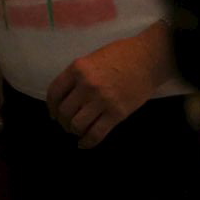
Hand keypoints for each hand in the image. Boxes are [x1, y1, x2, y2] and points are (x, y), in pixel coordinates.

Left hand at [44, 26, 172, 148]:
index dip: (51, 106)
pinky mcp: (117, 114)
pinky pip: (96, 134)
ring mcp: (102, 100)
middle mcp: (87, 85)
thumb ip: (78, 75)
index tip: (53, 113)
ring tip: (77, 131)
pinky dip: (87, 142)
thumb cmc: (120, 55)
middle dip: (63, 121)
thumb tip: (66, 96)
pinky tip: (84, 144)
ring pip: (77, 125)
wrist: (148, 59)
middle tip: (67, 124)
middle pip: (65, 111)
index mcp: (78, 68)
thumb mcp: (92, 58)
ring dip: (74, 131)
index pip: (54, 92)